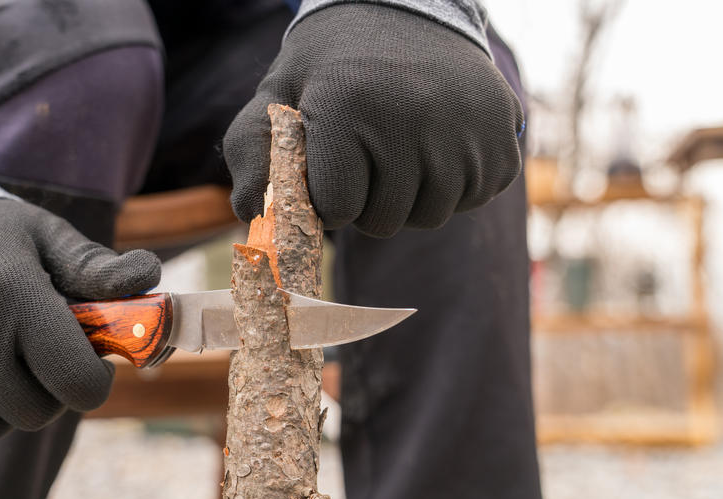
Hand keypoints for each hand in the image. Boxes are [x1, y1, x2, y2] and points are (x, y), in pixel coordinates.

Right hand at [0, 200, 160, 443]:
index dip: (93, 381)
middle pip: (35, 414)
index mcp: (12, 299)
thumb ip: (96, 267)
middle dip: (47, 391)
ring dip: (0, 405)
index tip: (89, 363)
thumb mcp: (45, 237)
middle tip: (34, 355)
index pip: (77, 383)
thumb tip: (151, 274)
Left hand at [224, 4, 524, 237]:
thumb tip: (251, 215)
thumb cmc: (331, 65)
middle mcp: (412, 115)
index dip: (327, 197)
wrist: (404, 7)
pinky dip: (453, 185)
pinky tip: (437, 145)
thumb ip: (251, 152)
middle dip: (366, 201)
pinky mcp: (504, 131)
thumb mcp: (278, 95)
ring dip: (409, 197)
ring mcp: (466, 125)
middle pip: (383, 220)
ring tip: (399, 150)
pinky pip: (473, 197)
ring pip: (429, 216)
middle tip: (365, 157)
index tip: (329, 165)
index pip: (337, 209)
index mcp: (347, 105)